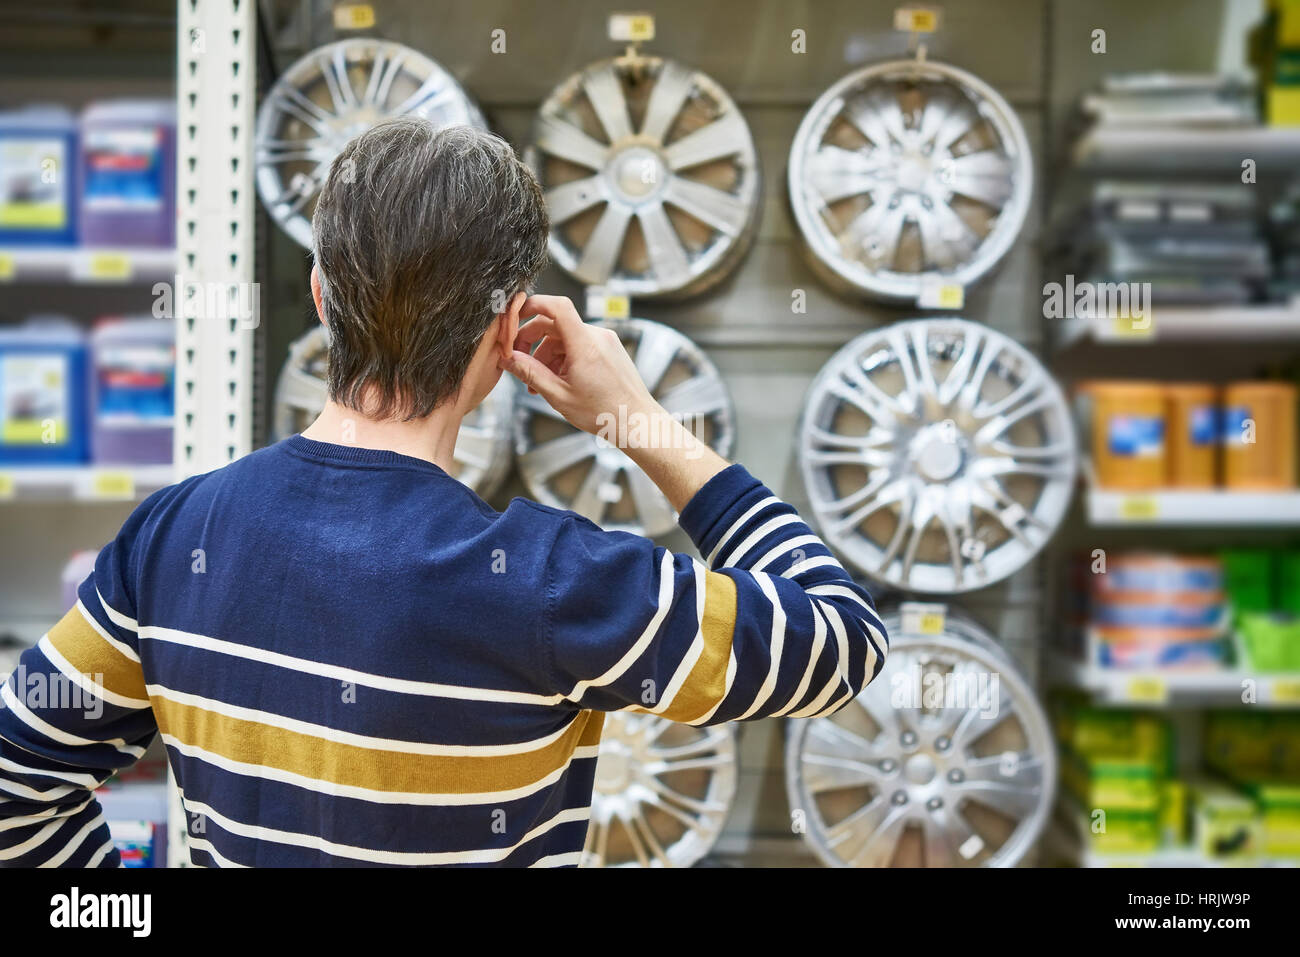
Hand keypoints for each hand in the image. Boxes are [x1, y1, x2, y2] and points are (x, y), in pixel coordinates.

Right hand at [501, 295, 658, 435]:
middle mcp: (597, 336)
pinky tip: (557, 380)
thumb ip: (530, 373)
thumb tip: (508, 359)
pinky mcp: (609, 349)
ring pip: (565, 337)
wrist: (636, 422)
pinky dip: (563, 358)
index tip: (514, 317)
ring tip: (539, 382)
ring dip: (546, 354)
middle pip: (555, 324)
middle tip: (518, 361)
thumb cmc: (604, 413)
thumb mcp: (559, 395)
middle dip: (532, 340)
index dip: (532, 305)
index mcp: (585, 344)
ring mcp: (605, 341)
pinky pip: (579, 345)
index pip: (556, 306)